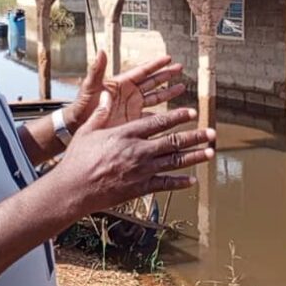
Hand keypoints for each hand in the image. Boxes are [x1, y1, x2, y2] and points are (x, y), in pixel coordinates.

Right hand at [51, 90, 213, 214]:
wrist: (73, 189)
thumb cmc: (77, 160)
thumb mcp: (87, 131)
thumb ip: (101, 114)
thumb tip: (108, 96)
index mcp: (126, 134)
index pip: (158, 122)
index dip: (178, 116)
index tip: (192, 113)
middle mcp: (138, 151)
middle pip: (173, 141)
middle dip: (195, 136)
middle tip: (212, 133)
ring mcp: (141, 171)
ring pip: (174, 162)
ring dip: (194, 157)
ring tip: (210, 153)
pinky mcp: (139, 188)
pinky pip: (164, 184)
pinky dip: (180, 182)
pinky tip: (192, 180)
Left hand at [66, 52, 184, 129]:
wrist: (78, 126)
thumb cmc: (81, 105)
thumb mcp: (89, 86)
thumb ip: (96, 70)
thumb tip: (101, 50)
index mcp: (121, 83)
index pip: (142, 71)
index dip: (155, 64)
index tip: (169, 57)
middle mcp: (130, 93)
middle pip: (153, 81)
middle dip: (166, 75)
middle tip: (180, 68)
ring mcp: (132, 107)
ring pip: (155, 97)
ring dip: (168, 93)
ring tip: (182, 87)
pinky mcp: (133, 120)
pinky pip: (152, 116)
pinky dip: (163, 115)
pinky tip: (174, 114)